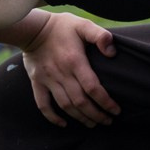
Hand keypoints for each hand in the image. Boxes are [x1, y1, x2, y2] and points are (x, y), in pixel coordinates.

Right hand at [20, 11, 118, 126]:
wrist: (32, 29)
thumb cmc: (61, 26)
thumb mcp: (83, 25)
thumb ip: (100, 36)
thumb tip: (112, 53)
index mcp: (75, 61)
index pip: (93, 88)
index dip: (106, 102)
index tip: (116, 110)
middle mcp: (61, 73)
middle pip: (81, 102)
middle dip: (96, 115)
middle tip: (108, 121)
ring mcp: (48, 80)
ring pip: (65, 106)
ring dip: (80, 118)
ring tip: (92, 124)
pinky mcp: (37, 83)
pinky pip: (43, 104)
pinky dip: (52, 117)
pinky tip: (63, 124)